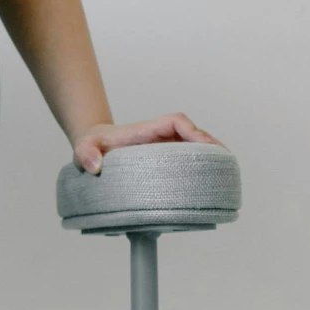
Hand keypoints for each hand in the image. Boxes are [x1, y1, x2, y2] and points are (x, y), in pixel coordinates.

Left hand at [71, 113, 221, 174]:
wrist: (92, 149)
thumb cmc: (90, 146)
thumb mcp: (83, 148)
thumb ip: (86, 154)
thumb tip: (96, 167)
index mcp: (147, 131)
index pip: (176, 122)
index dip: (192, 130)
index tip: (204, 144)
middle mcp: (160, 138)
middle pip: (193, 135)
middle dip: (211, 147)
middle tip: (226, 166)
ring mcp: (165, 150)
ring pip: (195, 149)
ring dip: (211, 159)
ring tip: (226, 178)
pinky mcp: (165, 163)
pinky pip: (189, 162)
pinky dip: (202, 170)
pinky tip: (211, 187)